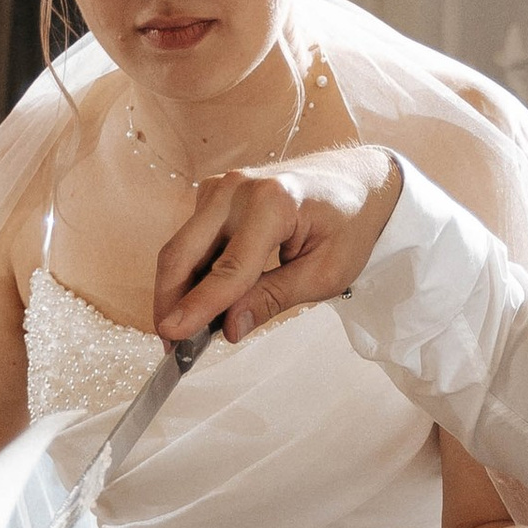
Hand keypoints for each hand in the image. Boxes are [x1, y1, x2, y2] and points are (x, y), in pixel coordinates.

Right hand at [153, 147, 405, 348]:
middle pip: (183, 253)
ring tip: (185, 331)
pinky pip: (190, 240)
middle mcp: (238, 188)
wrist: (356, 181)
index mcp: (273, 202)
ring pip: (180, 248)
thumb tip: (230, 327)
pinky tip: (200, 301)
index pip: (228, 268)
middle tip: (171, 345)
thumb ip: (275, 298)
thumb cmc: (349, 223)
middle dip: (170, 302)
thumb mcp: (326, 273)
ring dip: (176, 291)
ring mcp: (221, 188)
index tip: (174, 336)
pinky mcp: (214, 195)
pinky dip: (190, 273)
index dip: (199, 307)